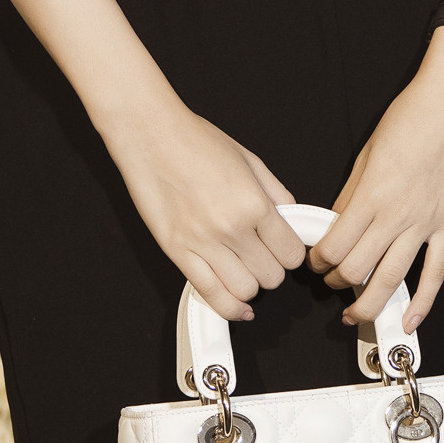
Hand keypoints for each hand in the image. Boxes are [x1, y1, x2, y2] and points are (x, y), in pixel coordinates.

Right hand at [103, 98, 306, 322]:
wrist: (151, 135)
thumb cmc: (195, 141)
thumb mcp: (250, 159)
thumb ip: (276, 193)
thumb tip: (292, 218)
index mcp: (253, 203)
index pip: (291, 252)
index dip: (291, 252)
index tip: (284, 248)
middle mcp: (231, 227)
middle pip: (272, 276)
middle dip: (273, 268)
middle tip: (263, 254)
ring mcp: (203, 243)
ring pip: (245, 290)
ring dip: (251, 285)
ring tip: (245, 269)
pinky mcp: (178, 252)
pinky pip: (210, 294)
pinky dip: (229, 307)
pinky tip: (238, 306)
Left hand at [311, 29, 443, 327]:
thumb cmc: (410, 120)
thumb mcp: (365, 155)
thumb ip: (350, 196)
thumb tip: (335, 225)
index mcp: (371, 194)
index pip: (335, 246)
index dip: (318, 262)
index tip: (315, 261)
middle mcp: (397, 214)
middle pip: (357, 270)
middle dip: (335, 282)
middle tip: (329, 280)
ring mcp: (426, 223)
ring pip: (391, 281)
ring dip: (368, 305)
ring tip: (354, 313)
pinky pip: (435, 274)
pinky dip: (421, 303)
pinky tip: (408, 321)